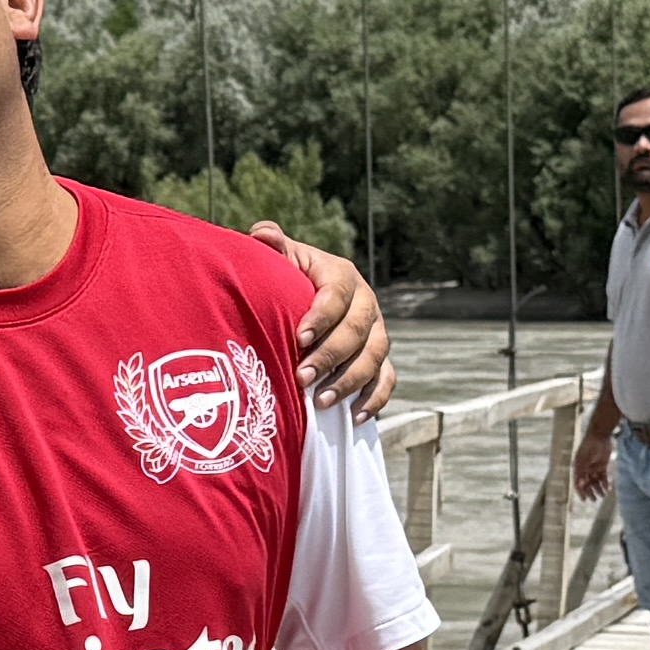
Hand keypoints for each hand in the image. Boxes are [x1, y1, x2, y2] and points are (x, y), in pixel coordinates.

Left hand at [263, 225, 395, 413]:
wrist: (303, 299)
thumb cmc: (286, 281)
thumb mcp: (281, 262)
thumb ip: (273, 248)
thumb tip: (262, 233)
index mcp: (341, 275)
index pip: (337, 294)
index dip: (321, 316)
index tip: (299, 338)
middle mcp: (366, 303)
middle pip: (358, 330)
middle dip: (331, 356)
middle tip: (303, 378)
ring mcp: (376, 332)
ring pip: (374, 357)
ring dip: (350, 381)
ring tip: (321, 402)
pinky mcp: (379, 358)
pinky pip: (386, 379)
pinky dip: (376, 398)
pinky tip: (356, 417)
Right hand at [568, 420, 610, 500]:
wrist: (600, 435)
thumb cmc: (590, 446)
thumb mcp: (584, 459)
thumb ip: (582, 471)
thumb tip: (581, 484)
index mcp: (578, 468)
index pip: (578, 483)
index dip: (581, 492)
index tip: (585, 500)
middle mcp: (585, 469)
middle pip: (587, 484)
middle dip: (591, 492)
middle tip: (595, 500)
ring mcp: (594, 467)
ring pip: (596, 481)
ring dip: (599, 489)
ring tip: (603, 496)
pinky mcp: (602, 465)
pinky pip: (603, 477)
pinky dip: (605, 483)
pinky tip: (608, 488)